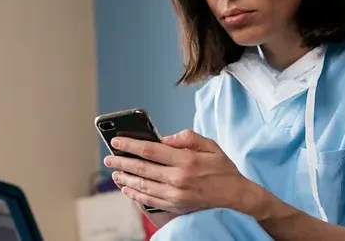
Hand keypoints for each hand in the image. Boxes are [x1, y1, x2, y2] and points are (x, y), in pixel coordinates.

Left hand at [103, 129, 262, 215]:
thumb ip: (186, 138)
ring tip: (114, 172)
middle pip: (142, 168)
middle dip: (122, 161)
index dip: (130, 145)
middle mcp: (179, 179)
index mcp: (186, 160)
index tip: (117, 141)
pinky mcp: (175, 206)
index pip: (150, 150)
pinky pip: (149, 200)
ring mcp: (176, 195)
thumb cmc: (223, 169)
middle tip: (109, 158)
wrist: (236, 196)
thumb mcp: (209, 145)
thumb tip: (162, 138)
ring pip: (142, 185)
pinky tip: (127, 188)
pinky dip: (135, 194)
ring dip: (125, 178)